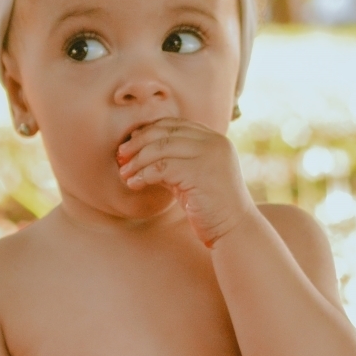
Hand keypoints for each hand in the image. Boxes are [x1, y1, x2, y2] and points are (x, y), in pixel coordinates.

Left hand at [116, 118, 253, 245]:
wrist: (235, 230)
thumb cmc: (211, 207)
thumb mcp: (193, 176)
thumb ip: (175, 160)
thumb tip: (140, 151)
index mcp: (215, 140)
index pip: (175, 124)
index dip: (148, 131)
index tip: (131, 144)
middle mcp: (214, 143)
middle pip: (165, 132)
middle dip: (138, 143)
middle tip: (121, 157)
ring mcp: (209, 156)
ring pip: (161, 148)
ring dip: (137, 161)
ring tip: (124, 174)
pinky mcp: (200, 173)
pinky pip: (161, 167)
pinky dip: (143, 174)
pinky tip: (134, 183)